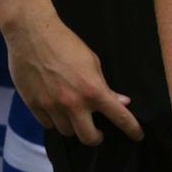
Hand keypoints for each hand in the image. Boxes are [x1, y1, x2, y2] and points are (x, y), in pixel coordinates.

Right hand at [2, 0, 142, 144]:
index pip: (119, 116)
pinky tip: (57, 111)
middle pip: (88, 138)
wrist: (32, 34)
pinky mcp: (34, 106)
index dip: (131, 129)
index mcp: (93, 90)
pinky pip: (47, 125)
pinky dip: (54, 121)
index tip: (138, 136)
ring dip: (73, 127)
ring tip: (74, 116)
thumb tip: (121, 102)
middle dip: (96, 137)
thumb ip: (104, 85)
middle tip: (97, 131)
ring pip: (66, 132)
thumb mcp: (92, 61)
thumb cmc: (66, 43)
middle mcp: (73, 103)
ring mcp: (52, 106)